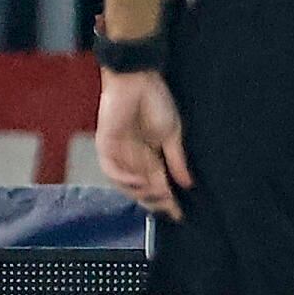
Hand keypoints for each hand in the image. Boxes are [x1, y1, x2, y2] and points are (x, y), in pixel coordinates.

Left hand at [96, 69, 192, 219]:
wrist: (137, 80)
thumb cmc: (156, 101)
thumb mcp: (172, 134)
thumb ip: (176, 160)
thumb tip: (187, 183)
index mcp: (151, 154)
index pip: (159, 183)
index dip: (169, 199)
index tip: (180, 214)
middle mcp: (134, 157)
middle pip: (142, 189)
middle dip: (155, 202)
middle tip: (168, 209)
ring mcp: (119, 153)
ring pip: (126, 184)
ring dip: (141, 193)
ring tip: (157, 194)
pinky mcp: (106, 145)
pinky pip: (112, 170)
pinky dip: (125, 179)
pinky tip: (139, 182)